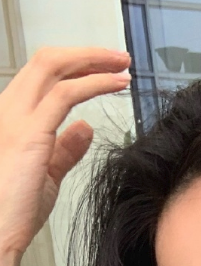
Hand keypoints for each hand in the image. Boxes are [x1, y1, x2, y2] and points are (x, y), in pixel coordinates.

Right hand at [0, 45, 130, 257]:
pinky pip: (66, 94)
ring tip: (124, 65)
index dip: (76, 66)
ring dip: (94, 61)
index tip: (106, 69)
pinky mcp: (31, 132)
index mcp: (13, 116)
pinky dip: (95, 83)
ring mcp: (17, 117)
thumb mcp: (47, 173)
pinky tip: (117, 84)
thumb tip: (85, 127)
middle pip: (48, 62)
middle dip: (87, 55)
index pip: (44, 76)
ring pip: (55, 67)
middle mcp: (10, 108)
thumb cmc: (14, 210)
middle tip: (120, 58)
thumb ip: (65, 149)